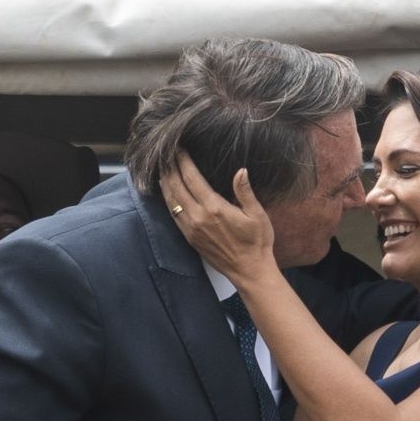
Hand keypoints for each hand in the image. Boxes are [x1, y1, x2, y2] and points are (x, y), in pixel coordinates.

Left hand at [160, 155, 280, 287]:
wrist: (249, 271)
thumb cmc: (257, 242)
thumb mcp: (257, 214)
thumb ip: (245, 191)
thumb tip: (241, 170)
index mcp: (215, 208)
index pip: (192, 179)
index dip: (183, 162)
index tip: (179, 149)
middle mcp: (198, 217)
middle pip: (176, 187)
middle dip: (170, 169)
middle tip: (165, 154)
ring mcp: (191, 229)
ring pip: (171, 201)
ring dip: (165, 184)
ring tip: (162, 169)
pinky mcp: (189, 238)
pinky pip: (173, 215)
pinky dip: (168, 201)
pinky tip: (167, 193)